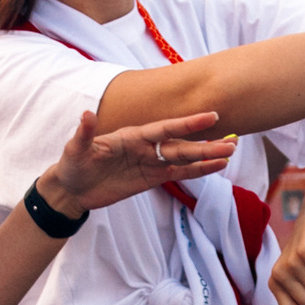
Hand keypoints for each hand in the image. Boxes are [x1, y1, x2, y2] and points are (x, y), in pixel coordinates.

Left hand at [36, 109, 233, 214]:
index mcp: (132, 136)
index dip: (186, 124)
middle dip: (205, 145)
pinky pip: (178, 174)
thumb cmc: (73, 165)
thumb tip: (86, 114)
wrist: (71, 189)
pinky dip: (196, 172)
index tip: (209, 117)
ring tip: (231, 153)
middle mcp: (146, 147)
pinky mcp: (151, 179)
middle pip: (180, 145)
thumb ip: (85, 133)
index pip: (164, 128)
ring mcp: (150, 163)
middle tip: (232, 143)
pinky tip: (215, 168)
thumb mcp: (75, 149)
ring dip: (206, 156)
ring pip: (184, 159)